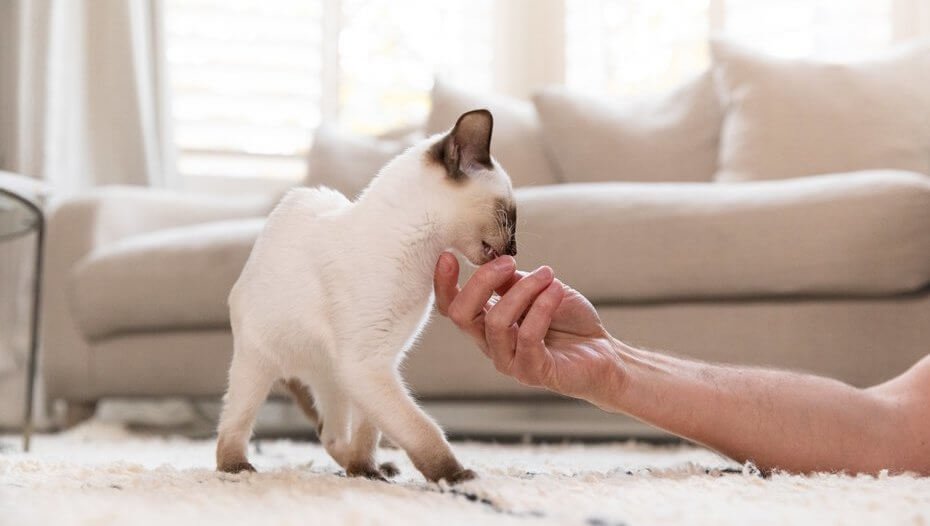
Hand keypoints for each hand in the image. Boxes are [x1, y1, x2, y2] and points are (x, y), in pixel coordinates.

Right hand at [434, 253, 624, 407]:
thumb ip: (513, 281)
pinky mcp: (533, 372)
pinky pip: (527, 336)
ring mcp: (510, 361)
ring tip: (548, 275)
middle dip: (481, 281)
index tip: (449, 255)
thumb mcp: (539, 289)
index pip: (452, 307)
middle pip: (461, 315)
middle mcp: (491, 344)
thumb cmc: (570, 320)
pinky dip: (542, 307)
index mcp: (487, 323)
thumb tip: (492, 262)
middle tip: (509, 262)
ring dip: (522, 290)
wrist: (604, 351)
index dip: (443, 283)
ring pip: (496, 323)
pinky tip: (556, 291)